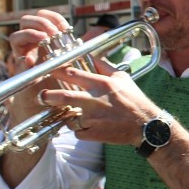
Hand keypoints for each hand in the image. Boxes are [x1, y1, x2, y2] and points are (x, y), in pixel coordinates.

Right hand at [7, 9, 72, 122]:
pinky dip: (23, 55)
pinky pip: (16, 57)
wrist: (44, 112)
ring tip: (44, 38)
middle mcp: (31, 48)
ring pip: (17, 35)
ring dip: (31, 33)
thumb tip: (89, 36)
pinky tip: (31, 59)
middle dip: (40, 22)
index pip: (45, 20)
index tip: (65, 26)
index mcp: (45, 44)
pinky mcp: (18, 72)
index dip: (53, 18)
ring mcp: (23, 58)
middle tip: (53, 32)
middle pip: (27, 21)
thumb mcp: (70, 68)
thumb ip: (75, 53)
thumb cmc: (59, 90)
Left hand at [39, 58, 158, 145]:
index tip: (47, 70)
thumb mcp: (122, 78)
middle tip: (42, 95)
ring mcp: (93, 118)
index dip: (56, 71)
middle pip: (63, 97)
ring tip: (78, 115)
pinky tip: (93, 127)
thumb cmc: (135, 100)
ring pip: (69, 117)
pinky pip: (77, 132)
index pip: (72, 74)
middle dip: (48, 96)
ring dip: (70, 117)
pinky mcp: (93, 134)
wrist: (146, 126)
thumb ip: (104, 66)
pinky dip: (81, 130)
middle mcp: (95, 100)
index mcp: (102, 84)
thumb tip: (91, 55)